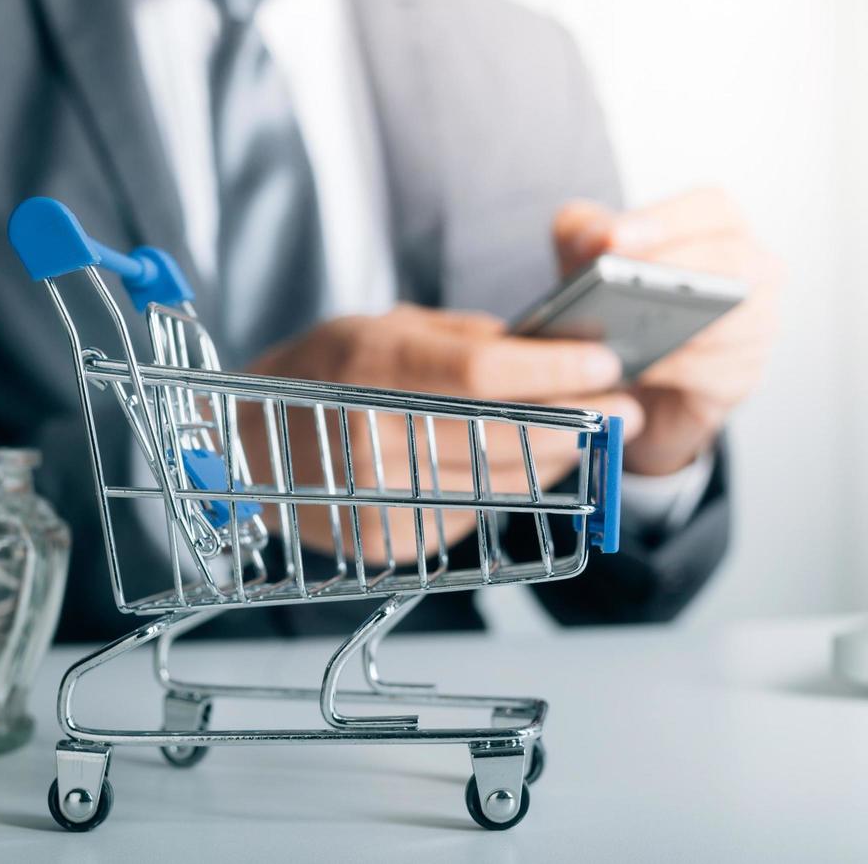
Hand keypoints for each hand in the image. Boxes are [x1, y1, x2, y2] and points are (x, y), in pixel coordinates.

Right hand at [241, 305, 641, 561]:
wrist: (243, 448)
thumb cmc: (324, 372)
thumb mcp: (385, 326)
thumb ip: (466, 338)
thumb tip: (554, 348)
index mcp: (370, 364)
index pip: (484, 373)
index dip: (555, 372)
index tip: (607, 364)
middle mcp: (367, 433)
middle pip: (502, 434)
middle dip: (578, 422)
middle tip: (624, 410)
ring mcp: (373, 495)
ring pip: (499, 484)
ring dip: (559, 463)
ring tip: (594, 439)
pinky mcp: (384, 541)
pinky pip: (473, 516)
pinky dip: (512, 493)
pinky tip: (536, 471)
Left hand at [552, 188, 783, 475]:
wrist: (629, 369)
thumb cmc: (619, 299)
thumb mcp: (587, 254)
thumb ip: (585, 229)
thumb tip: (604, 237)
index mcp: (721, 228)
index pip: (712, 209)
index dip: (667, 221)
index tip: (616, 239)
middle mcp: (754, 270)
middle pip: (734, 261)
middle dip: (677, 269)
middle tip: (621, 284)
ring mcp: (757, 325)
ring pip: (732, 321)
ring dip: (674, 328)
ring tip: (620, 332)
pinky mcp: (745, 375)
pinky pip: (718, 371)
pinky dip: (675, 369)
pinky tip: (638, 368)